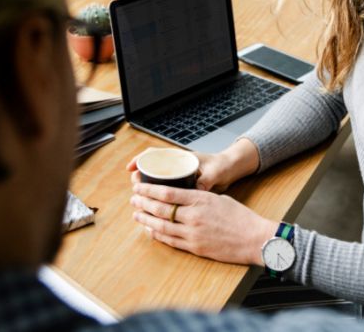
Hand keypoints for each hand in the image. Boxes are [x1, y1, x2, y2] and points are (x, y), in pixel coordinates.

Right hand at [125, 138, 259, 192]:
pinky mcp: (184, 187)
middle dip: (140, 179)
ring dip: (148, 191)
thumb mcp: (214, 172)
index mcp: (181, 158)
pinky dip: (160, 199)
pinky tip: (155, 209)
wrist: (232, 169)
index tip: (131, 169)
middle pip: (152, 170)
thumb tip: (197, 189)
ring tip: (141, 202)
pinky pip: (167, 192)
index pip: (154, 154)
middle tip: (135, 190)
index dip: (140, 160)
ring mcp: (179, 177)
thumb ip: (206, 180)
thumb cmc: (222, 166)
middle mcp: (177, 167)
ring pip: (158, 182)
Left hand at [130, 183, 276, 265]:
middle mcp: (194, 216)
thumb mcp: (218, 198)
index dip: (149, 189)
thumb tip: (180, 196)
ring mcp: (193, 234)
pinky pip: (171, 241)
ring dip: (146, 220)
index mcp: (200, 199)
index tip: (138, 186)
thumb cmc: (240, 217)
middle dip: (143, 203)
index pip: (167, 193)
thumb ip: (198, 197)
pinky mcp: (195, 248)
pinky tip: (150, 230)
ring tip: (136, 214)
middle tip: (133, 199)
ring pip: (161, 226)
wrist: (255, 239)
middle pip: (160, 209)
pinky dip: (157, 235)